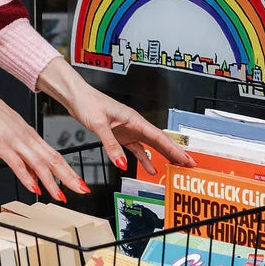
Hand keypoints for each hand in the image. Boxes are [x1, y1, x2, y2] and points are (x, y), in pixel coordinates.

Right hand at [0, 57, 90, 201]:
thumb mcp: (12, 130)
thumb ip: (23, 152)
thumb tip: (33, 174)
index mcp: (30, 134)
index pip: (54, 155)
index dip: (68, 170)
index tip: (79, 182)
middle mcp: (26, 138)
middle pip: (52, 159)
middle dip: (69, 177)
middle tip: (82, 189)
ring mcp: (15, 142)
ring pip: (39, 163)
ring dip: (51, 181)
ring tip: (62, 196)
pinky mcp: (1, 145)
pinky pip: (17, 163)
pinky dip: (27, 177)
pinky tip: (33, 187)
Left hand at [35, 57, 194, 174]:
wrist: (75, 96)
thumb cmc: (87, 102)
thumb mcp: (99, 124)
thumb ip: (111, 145)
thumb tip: (122, 164)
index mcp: (133, 118)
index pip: (158, 136)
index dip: (174, 149)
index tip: (187, 159)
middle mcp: (133, 123)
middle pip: (158, 141)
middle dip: (174, 153)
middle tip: (189, 166)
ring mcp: (127, 129)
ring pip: (149, 145)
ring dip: (162, 157)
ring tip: (175, 169)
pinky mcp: (119, 134)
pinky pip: (136, 148)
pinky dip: (144, 159)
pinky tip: (150, 168)